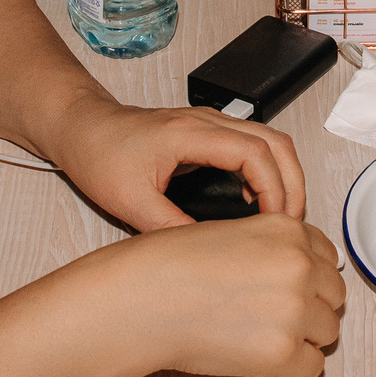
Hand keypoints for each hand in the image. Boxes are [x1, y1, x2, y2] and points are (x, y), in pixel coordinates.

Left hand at [37, 101, 307, 231]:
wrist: (82, 127)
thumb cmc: (99, 154)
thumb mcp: (129, 202)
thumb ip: (169, 228)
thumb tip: (207, 255)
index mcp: (190, 133)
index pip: (255, 152)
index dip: (274, 189)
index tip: (274, 224)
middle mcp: (207, 122)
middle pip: (276, 142)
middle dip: (293, 184)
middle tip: (290, 227)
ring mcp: (210, 124)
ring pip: (270, 141)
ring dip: (284, 177)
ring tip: (280, 220)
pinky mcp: (207, 133)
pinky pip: (253, 146)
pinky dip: (267, 173)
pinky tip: (256, 205)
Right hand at [87, 214, 344, 376]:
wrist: (140, 301)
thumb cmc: (170, 266)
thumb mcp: (232, 231)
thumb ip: (274, 247)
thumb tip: (307, 274)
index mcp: (287, 231)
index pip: (327, 257)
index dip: (307, 274)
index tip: (287, 286)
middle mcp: (299, 266)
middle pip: (335, 294)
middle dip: (312, 305)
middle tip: (273, 315)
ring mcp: (295, 311)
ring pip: (329, 331)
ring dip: (304, 337)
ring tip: (261, 335)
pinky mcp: (282, 353)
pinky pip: (313, 367)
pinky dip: (292, 367)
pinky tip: (260, 356)